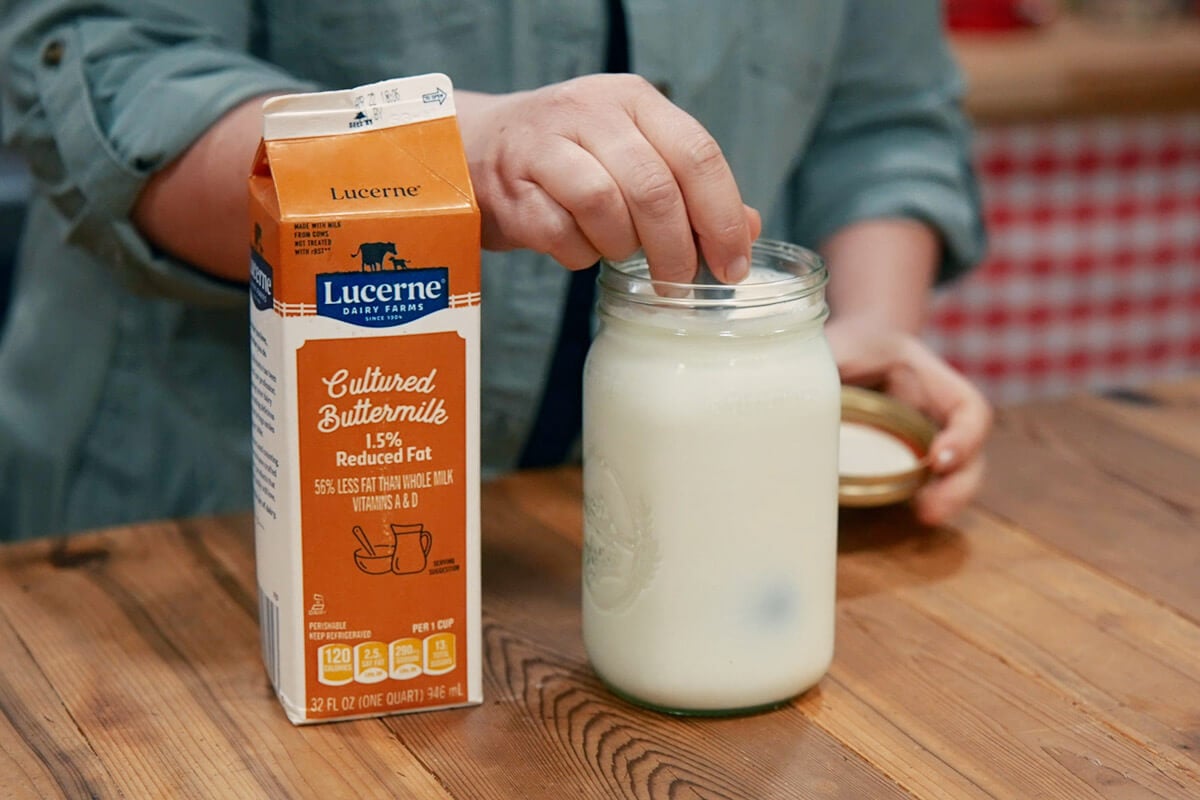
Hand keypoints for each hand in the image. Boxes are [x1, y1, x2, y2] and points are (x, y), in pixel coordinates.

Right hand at [456, 75, 760, 282]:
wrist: (473, 149)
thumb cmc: (569, 160)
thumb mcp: (633, 155)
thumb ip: (689, 189)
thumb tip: (749, 231)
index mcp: (633, 100)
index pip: (697, 154)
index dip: (722, 217)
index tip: (733, 268)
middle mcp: (590, 112)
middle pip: (654, 187)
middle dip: (676, 249)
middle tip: (678, 284)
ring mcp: (543, 146)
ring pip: (606, 206)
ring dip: (621, 247)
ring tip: (619, 254)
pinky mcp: (509, 187)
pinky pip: (560, 233)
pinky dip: (580, 254)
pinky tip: (579, 250)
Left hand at [826, 318, 992, 525]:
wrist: (855, 344)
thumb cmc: (849, 344)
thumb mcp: (838, 348)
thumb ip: (824, 372)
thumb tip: (789, 405)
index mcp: (927, 379)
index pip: (967, 408)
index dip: (963, 437)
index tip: (937, 459)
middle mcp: (937, 412)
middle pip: (971, 452)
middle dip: (958, 485)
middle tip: (929, 510)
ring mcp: (927, 437)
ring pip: (955, 475)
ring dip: (946, 501)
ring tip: (921, 516)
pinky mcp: (907, 457)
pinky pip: (924, 482)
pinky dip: (922, 500)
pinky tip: (905, 514)